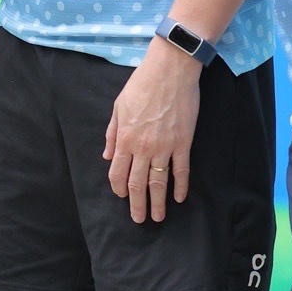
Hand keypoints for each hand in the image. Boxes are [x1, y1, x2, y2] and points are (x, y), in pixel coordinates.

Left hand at [104, 38, 201, 222]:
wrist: (170, 70)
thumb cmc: (142, 84)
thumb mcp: (118, 106)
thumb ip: (113, 133)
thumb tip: (108, 155)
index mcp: (125, 138)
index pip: (118, 172)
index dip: (119, 188)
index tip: (122, 197)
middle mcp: (143, 147)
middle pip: (138, 183)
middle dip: (137, 204)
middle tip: (139, 220)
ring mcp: (164, 146)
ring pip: (159, 182)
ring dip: (158, 202)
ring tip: (158, 217)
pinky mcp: (183, 142)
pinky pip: (181, 170)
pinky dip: (180, 186)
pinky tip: (179, 198)